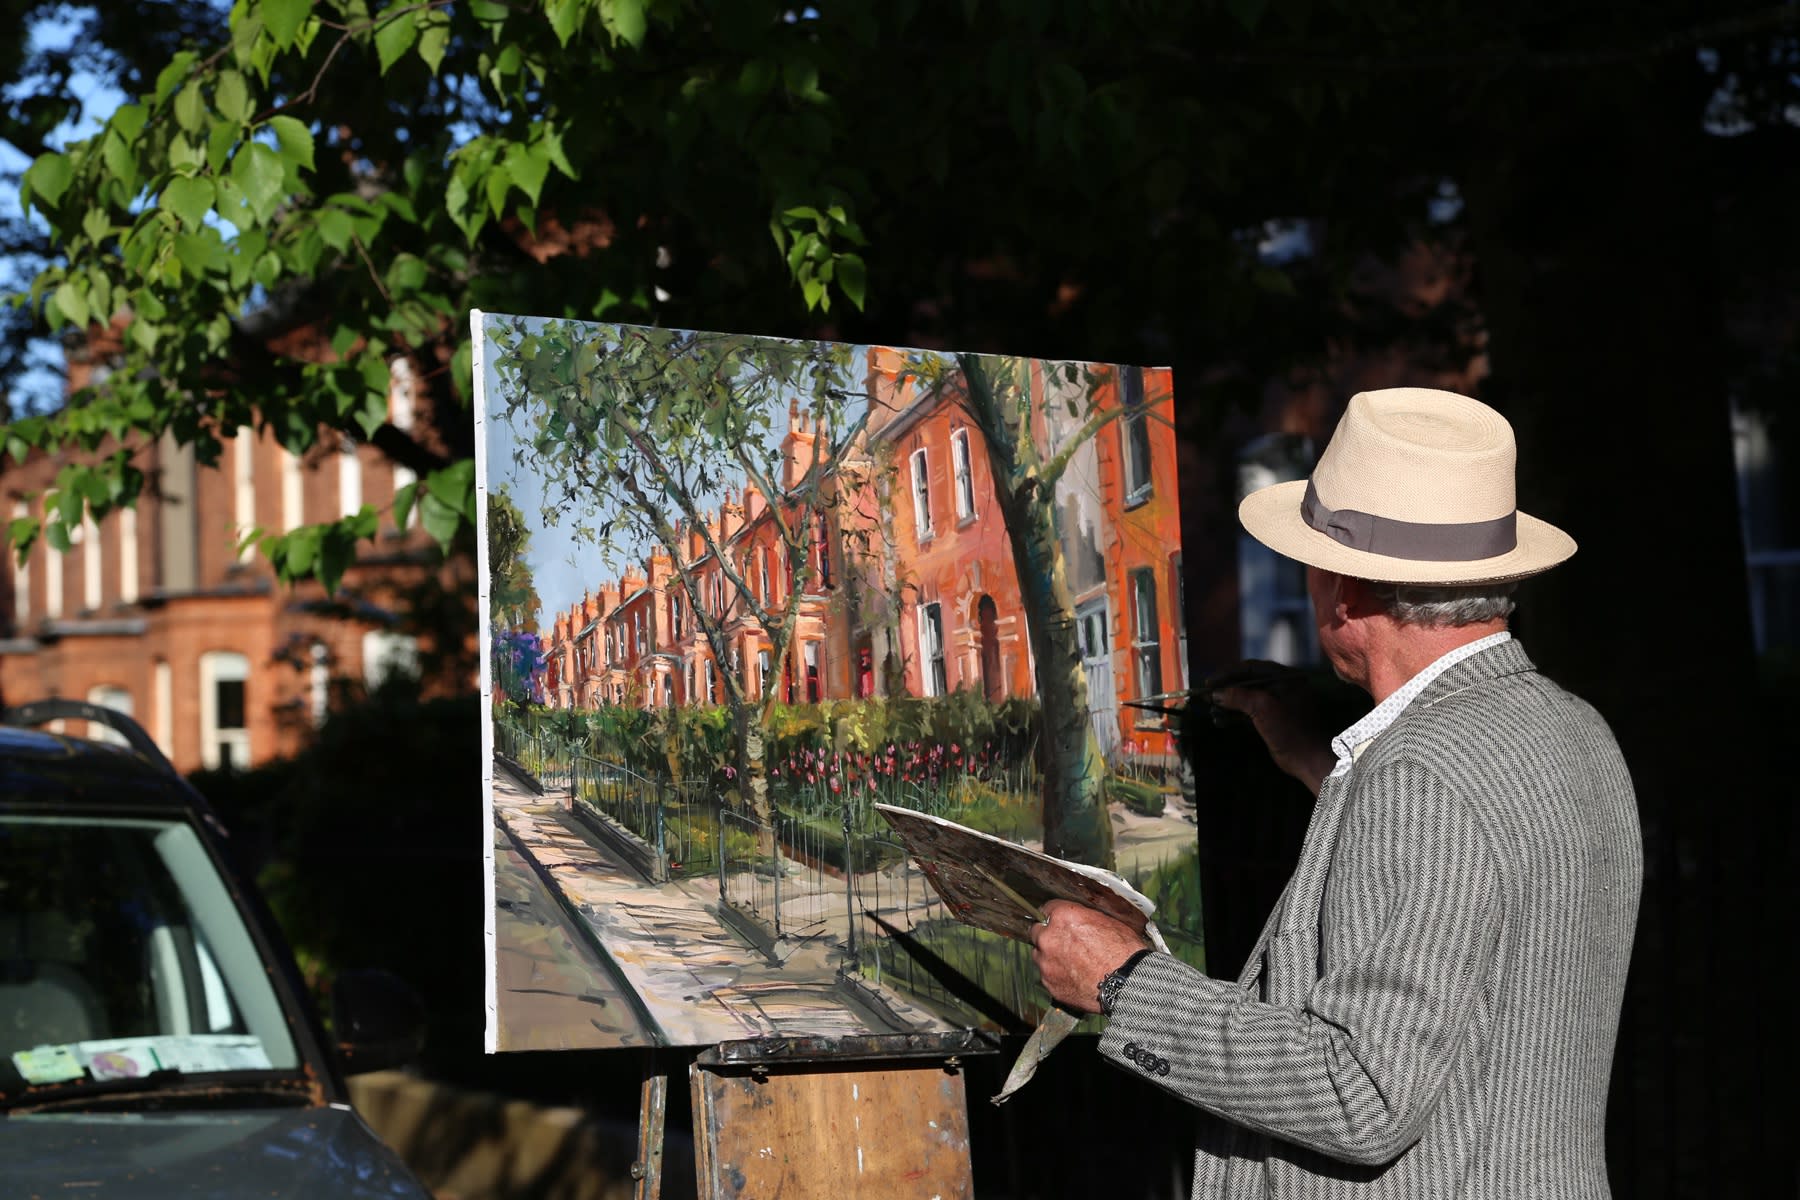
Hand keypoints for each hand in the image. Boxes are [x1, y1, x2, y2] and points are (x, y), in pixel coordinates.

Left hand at [1029, 899, 1149, 1013]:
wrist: (1127, 983)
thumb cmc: (1122, 952)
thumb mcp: (1108, 921)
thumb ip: (1084, 918)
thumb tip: (1079, 919)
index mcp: (1063, 917)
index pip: (1047, 909)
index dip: (1057, 917)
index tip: (1060, 922)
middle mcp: (1049, 938)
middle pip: (1038, 932)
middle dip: (1049, 936)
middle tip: (1066, 944)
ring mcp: (1047, 963)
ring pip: (1040, 955)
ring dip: (1051, 957)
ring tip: (1072, 963)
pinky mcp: (1049, 984)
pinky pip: (1047, 976)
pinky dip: (1057, 976)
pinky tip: (1074, 977)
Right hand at [1206, 660, 1335, 794]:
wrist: (1308, 759)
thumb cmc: (1289, 730)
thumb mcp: (1263, 708)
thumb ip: (1239, 696)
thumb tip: (1215, 693)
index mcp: (1285, 677)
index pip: (1251, 668)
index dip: (1228, 674)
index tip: (1210, 682)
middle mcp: (1282, 686)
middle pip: (1248, 681)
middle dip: (1227, 688)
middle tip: (1207, 694)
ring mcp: (1278, 703)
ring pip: (1248, 697)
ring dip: (1229, 702)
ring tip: (1210, 706)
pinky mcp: (1273, 718)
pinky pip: (1250, 711)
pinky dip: (1236, 714)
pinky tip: (1220, 719)